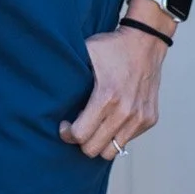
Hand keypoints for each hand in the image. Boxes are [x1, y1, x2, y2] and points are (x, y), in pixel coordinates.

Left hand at [59, 23, 167, 159]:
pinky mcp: (149, 119)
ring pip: (112, 151)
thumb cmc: (112, 47)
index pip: (80, 135)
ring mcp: (139, 118)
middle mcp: (125, 112)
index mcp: (107, 97)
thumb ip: (68, 71)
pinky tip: (110, 119)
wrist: (146, 42)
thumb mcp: (85, 52)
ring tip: (94, 126)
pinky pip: (127, 140)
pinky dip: (116, 135)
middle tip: (77, 127)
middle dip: (81, 141)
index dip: (67, 133)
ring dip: (99, 142)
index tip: (65, 124)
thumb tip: (45, 83)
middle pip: (93, 149)